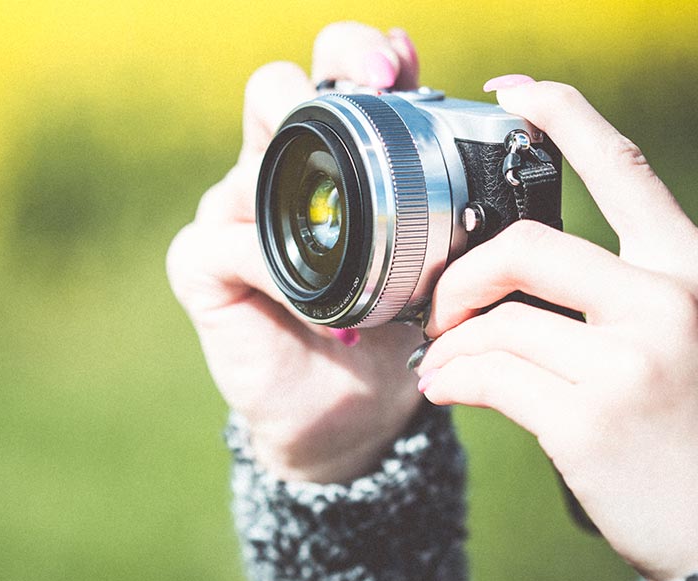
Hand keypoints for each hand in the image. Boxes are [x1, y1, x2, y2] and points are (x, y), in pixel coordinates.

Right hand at [167, 23, 424, 483]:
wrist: (357, 410)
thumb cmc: (398, 325)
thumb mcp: (436, 256)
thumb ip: (447, 193)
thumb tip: (495, 126)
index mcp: (332, 152)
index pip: (333, 70)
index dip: (357, 52)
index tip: (396, 70)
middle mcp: (275, 168)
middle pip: (274, 88)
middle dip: (318, 81)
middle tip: (372, 95)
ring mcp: (232, 213)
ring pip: (247, 161)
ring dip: (302, 189)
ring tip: (349, 239)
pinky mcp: (202, 266)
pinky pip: (231, 246)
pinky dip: (279, 272)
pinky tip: (325, 312)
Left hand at [415, 79, 697, 580]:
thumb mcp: (697, 338)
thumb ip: (624, 294)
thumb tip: (515, 280)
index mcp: (694, 268)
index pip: (622, 167)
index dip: (561, 114)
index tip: (512, 93)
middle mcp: (668, 299)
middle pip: (522, 244)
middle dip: (460, 277)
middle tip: (440, 310)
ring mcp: (631, 360)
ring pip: (494, 321)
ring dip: (449, 345)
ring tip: (442, 368)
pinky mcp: (591, 421)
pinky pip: (487, 376)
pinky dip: (451, 382)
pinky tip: (449, 393)